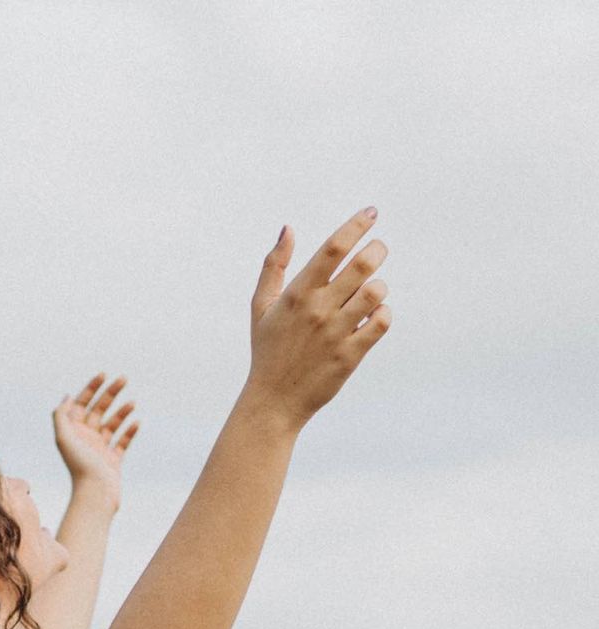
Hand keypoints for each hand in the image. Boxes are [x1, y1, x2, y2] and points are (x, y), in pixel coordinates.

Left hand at [52, 372, 139, 509]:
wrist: (95, 496)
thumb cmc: (79, 468)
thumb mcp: (64, 438)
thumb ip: (61, 416)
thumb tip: (67, 397)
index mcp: (73, 432)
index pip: (82, 403)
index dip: (91, 388)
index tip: (104, 375)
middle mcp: (85, 438)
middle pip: (98, 410)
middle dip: (110, 394)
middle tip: (124, 379)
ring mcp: (100, 449)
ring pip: (112, 424)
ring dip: (122, 411)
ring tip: (132, 402)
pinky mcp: (113, 461)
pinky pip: (123, 442)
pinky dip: (130, 431)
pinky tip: (137, 421)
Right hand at [245, 206, 393, 430]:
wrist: (274, 400)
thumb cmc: (267, 349)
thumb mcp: (260, 306)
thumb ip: (273, 266)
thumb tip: (288, 229)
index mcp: (296, 293)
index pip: (333, 249)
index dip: (356, 225)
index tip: (371, 213)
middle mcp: (317, 309)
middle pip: (362, 265)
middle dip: (377, 250)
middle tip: (378, 249)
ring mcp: (336, 332)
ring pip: (376, 292)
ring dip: (379, 285)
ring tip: (371, 289)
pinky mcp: (351, 354)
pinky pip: (382, 322)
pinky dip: (384, 314)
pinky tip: (373, 315)